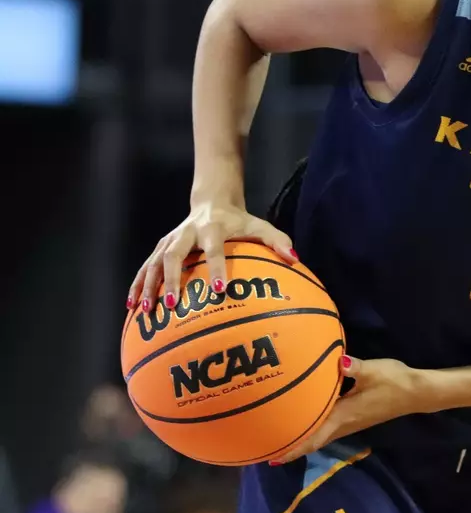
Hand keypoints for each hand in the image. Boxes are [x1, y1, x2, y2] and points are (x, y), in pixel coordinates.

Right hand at [127, 185, 294, 312]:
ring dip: (148, 286)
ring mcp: (171, 239)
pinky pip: (145, 267)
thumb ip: (278, 241)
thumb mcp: (260, 226)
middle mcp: (188, 233)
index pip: (215, 249)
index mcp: (213, 228)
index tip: (220, 289)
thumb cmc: (240, 221)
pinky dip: (138, 285)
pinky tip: (131, 305)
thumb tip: (296, 259)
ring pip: (154, 262)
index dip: (217, 268)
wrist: (213, 202)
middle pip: (175, 255)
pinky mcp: (160, 247)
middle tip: (173, 305)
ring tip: (146, 311)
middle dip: (173, 280)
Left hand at [270, 357, 441, 463]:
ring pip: (320, 436)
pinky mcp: (356, 417)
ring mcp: (351, 422)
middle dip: (292, 446)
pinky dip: (314, 431)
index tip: (272, 457)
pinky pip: (328, 428)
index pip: (314, 436)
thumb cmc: (393, 382)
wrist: (415, 392)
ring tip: (281, 438)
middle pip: (313, 441)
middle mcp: (344, 424)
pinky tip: (308, 422)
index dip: (294, 448)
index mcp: (343, 415)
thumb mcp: (373, 371)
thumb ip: (354, 367)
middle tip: (267, 450)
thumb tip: (338, 360)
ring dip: (302, 439)